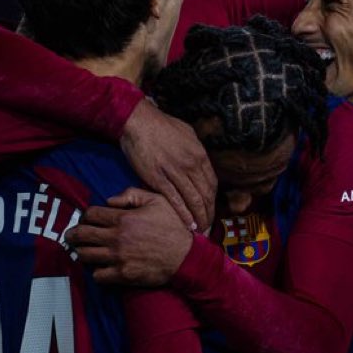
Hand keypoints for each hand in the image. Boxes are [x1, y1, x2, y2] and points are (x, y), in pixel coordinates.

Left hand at [64, 188, 193, 285]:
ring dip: (82, 252)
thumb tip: (109, 200)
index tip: (86, 219)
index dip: (85, 215)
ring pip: (85, 255)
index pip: (90, 214)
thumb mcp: (157, 201)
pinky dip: (97, 271)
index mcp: (123, 218)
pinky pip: (98, 275)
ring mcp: (118, 258)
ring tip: (83, 251)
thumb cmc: (173, 226)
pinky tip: (101, 267)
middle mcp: (116, 238)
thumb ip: (132, 194)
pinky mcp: (123, 275)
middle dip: (73, 234)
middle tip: (71, 236)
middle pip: (82, 235)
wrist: (186, 256)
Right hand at [120, 98, 216, 231]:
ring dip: (199, 217)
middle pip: (206, 194)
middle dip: (209, 213)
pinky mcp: (159, 179)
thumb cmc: (161, 126)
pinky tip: (188, 224)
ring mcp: (176, 172)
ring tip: (201, 230)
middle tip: (209, 226)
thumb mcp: (187, 133)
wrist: (139, 122)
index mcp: (200, 154)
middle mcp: (191, 165)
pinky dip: (183, 214)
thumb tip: (200, 162)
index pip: (212, 183)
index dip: (213, 200)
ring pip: (193, 200)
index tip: (211, 210)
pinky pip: (175, 200)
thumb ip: (195, 150)